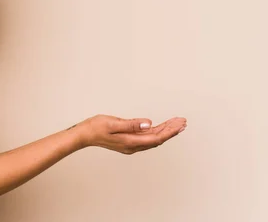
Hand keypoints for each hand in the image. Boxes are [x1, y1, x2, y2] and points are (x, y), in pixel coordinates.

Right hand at [69, 114, 186, 153]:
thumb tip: (149, 123)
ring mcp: (131, 144)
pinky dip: (157, 131)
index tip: (180, 124)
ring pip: (153, 138)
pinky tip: (161, 127)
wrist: (84, 134)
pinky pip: (147, 137)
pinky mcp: (128, 141)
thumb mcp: (113, 123)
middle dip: (171, 130)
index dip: (170, 131)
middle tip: (183, 122)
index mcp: (130, 141)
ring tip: (177, 123)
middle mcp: (133, 145)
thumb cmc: (96, 127)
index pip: (156, 137)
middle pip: (158, 139)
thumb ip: (131, 124)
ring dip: (165, 131)